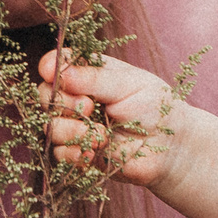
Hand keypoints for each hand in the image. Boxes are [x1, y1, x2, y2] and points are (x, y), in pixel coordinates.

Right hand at [39, 50, 178, 184]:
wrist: (171, 147)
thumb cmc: (156, 108)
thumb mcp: (130, 85)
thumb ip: (95, 79)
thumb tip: (59, 72)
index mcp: (89, 73)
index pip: (57, 64)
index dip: (49, 67)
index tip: (51, 72)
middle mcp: (77, 97)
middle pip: (46, 95)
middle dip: (62, 102)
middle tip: (89, 107)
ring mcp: (76, 125)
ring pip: (50, 126)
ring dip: (71, 130)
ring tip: (103, 136)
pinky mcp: (78, 151)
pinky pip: (59, 153)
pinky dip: (73, 153)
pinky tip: (92, 153)